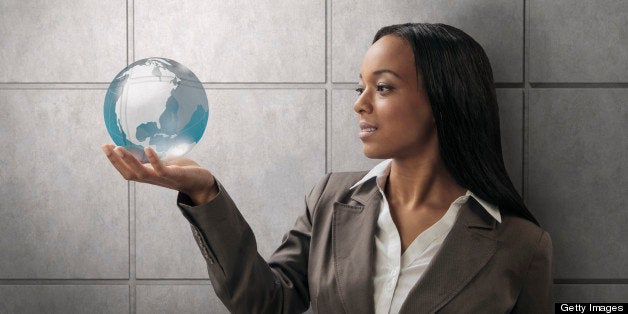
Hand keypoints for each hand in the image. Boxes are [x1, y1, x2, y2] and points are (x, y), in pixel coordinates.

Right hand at [101, 144, 217, 204]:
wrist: (200, 183)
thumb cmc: (181, 171)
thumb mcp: (164, 163)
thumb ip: (153, 159)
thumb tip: (142, 145)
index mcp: (148, 176)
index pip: (126, 170)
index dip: (114, 161)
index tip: (105, 146)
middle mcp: (152, 179)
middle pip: (129, 173)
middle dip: (116, 160)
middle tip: (106, 146)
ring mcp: (163, 178)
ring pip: (142, 173)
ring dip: (129, 161)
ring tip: (119, 148)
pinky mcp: (175, 175)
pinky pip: (161, 170)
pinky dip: (154, 160)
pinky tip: (148, 148)